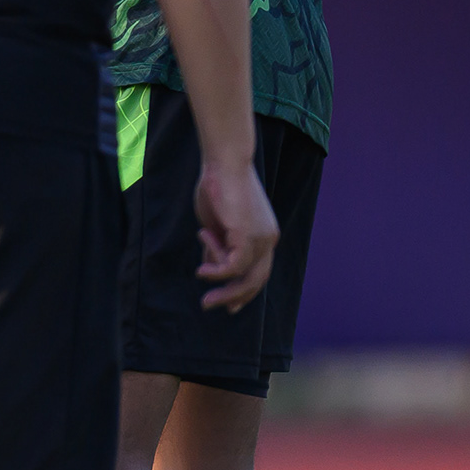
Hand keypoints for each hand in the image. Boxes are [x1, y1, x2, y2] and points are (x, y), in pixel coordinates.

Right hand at [195, 155, 280, 312]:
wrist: (223, 162)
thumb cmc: (216, 186)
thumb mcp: (215, 223)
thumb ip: (216, 245)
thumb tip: (209, 266)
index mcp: (263, 236)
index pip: (258, 272)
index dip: (244, 291)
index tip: (229, 306)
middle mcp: (268, 239)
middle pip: (257, 280)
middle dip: (234, 297)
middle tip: (209, 305)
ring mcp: (261, 238)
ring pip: (244, 276)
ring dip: (221, 285)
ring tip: (202, 289)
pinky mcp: (248, 234)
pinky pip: (234, 266)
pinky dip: (217, 271)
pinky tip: (202, 271)